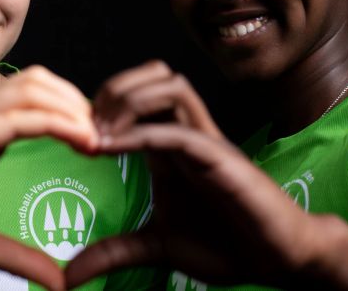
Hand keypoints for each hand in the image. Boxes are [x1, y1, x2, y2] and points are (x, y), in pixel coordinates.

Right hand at [0, 66, 96, 290]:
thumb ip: (16, 255)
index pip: (34, 101)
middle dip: (81, 102)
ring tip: (101, 138)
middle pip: (39, 82)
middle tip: (111, 137)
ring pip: (31, 89)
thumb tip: (59, 282)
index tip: (103, 146)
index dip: (73, 114)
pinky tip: (84, 141)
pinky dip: (56, 121)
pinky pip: (15, 117)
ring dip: (75, 107)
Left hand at [66, 61, 347, 289]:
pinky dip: (141, 134)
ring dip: (128, 101)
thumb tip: (70, 275)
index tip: (70, 136)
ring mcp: (205, 141)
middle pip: (151, 75)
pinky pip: (179, 130)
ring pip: (170, 86)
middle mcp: (186, 133)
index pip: (134, 96)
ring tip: (99, 135)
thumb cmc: (225, 245)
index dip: (98, 106)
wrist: (278, 259)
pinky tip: (111, 149)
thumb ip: (114, 253)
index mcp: (168, 144)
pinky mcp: (222, 158)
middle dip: (111, 91)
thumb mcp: (156, 247)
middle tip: (84, 127)